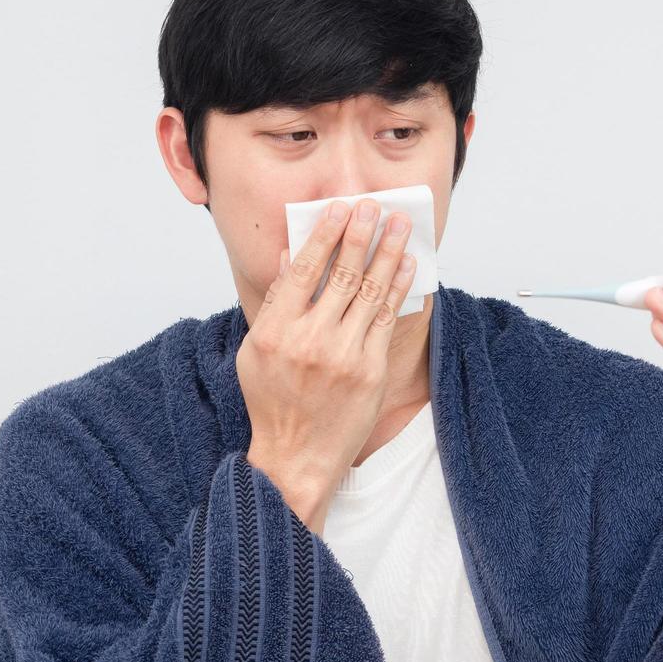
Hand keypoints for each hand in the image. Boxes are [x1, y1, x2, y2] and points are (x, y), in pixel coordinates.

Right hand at [237, 196, 415, 535]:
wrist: (298, 456)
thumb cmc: (273, 402)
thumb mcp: (256, 351)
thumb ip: (274, 303)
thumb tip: (287, 256)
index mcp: (276, 331)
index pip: (304, 270)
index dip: (325, 235)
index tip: (340, 209)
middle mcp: (310, 340)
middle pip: (342, 275)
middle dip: (362, 234)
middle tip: (375, 205)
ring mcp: (343, 356)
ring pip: (370, 292)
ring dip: (388, 253)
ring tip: (399, 226)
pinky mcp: (370, 371)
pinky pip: (387, 319)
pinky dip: (399, 288)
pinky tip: (406, 265)